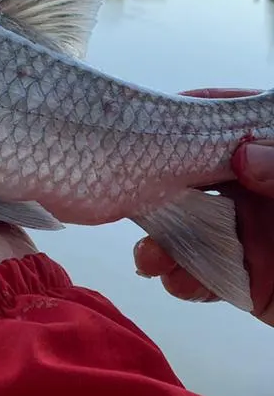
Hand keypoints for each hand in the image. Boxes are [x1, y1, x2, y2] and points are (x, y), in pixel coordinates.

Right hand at [133, 88, 273, 324]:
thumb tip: (243, 152)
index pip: (235, 117)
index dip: (194, 115)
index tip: (155, 125)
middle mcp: (263, 187)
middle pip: (198, 175)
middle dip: (161, 188)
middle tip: (134, 200)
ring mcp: (254, 234)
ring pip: (193, 227)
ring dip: (163, 239)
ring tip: (150, 257)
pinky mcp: (248, 280)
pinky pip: (204, 274)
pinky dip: (182, 278)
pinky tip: (175, 280)